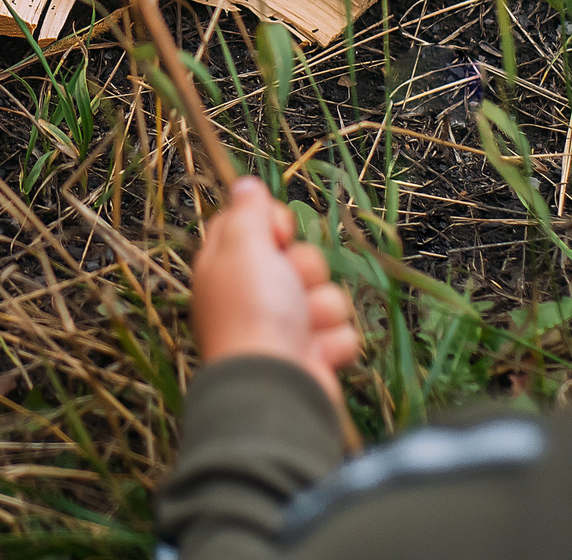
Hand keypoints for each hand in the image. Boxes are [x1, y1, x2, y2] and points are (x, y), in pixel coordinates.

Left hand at [192, 176, 361, 401]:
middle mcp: (256, 295)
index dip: (273, 224)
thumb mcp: (243, 248)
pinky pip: (341, 331)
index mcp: (229, 266)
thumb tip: (244, 185)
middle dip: (305, 269)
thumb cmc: (253, 310)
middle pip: (300, 257)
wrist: (275, 385)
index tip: (278, 233)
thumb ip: (248, 213)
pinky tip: (315, 353)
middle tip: (289, 285)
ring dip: (321, 308)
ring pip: (327, 293)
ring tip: (303, 327)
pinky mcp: (314, 356)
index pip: (255, 226)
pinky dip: (332, 342)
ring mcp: (287, 328)